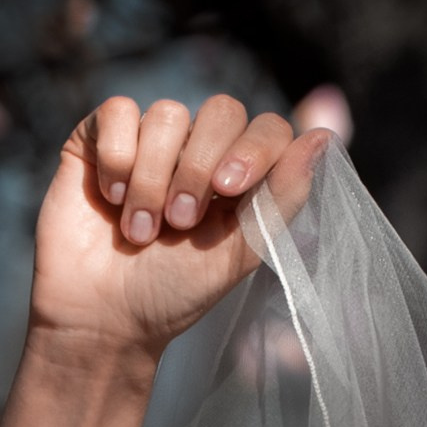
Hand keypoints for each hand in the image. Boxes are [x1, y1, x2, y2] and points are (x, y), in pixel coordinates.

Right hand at [28, 91, 331, 362]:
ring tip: (140, 231)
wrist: (102, 316)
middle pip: (221, 109)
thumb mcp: (238, 254)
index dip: (254, 149)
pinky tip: (111, 199)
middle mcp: (197, 150)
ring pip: (166, 114)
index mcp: (238, 178)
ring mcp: (150, 139)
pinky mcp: (102, 136)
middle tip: (181, 220)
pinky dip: (118, 158)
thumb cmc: (172, 294)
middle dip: (200, 166)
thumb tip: (325, 138)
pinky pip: (119, 111)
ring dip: (153, 178)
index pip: (267, 129)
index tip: (229, 190)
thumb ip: (282, 200)